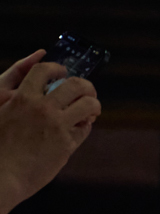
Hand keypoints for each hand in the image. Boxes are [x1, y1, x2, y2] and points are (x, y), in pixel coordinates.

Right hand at [0, 55, 100, 213]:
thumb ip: (12, 100)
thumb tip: (34, 92)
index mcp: (22, 99)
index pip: (43, 70)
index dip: (56, 68)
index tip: (61, 72)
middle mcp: (42, 109)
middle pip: (76, 85)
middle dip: (86, 86)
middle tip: (86, 93)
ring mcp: (57, 126)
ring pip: (89, 105)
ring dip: (93, 105)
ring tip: (91, 111)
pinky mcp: (66, 144)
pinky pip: (84, 129)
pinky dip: (84, 127)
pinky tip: (79, 129)